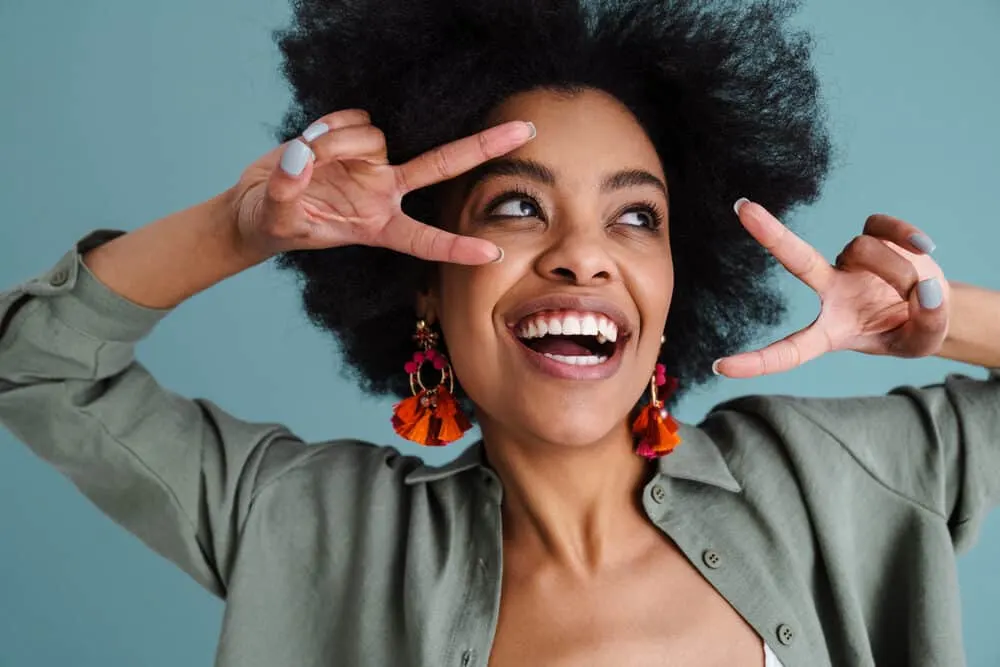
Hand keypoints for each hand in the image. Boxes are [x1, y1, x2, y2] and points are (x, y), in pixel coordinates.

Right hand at [230, 109, 533, 263]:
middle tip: (526, 131)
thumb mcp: (278, 219)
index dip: (455, 247)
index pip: (423, 239)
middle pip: (441, 165)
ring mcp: (373, 162)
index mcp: (377, 225)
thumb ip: (289, 192)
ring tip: (304, 162)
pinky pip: (353, 118)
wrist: (256, 203)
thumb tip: (302, 157)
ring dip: (335, 145)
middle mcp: (384, 191)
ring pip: (375, 136)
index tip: (492, 255)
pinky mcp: (354, 136)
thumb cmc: (275, 224)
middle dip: (483, 147)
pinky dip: (327, 128)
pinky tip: (307, 145)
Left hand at [715, 200, 948, 377]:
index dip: (757, 362)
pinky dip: (904, 234)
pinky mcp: (871, 235)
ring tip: (919, 290)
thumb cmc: (911, 330)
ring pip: (867, 249)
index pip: (789, 350)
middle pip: (797, 260)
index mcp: (830, 331)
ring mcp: (849, 261)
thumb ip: (929, 323)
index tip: (720, 368)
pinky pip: (881, 226)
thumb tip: (926, 288)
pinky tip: (924, 247)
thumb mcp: (923, 342)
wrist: (932, 304)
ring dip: (901, 271)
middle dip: (770, 234)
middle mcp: (831, 292)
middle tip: (742, 208)